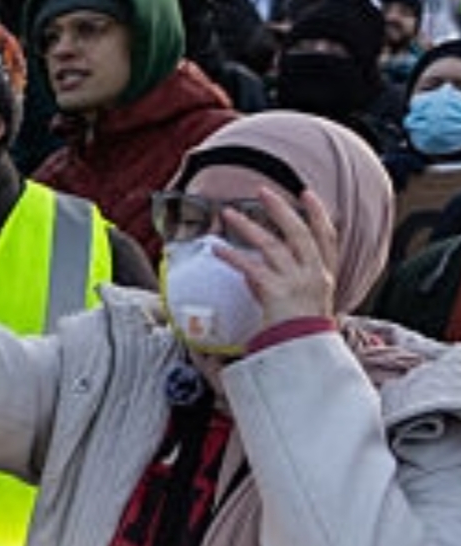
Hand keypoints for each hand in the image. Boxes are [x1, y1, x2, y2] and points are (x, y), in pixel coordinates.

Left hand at [218, 186, 339, 329]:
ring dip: (248, 227)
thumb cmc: (301, 331)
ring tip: (228, 214)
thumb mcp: (301, 301)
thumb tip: (252, 270)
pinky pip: (251, 269)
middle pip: (300, 234)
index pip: (328, 238)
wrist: (304, 354)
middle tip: (263, 191)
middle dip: (281, 210)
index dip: (319, 215)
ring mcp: (297, 283)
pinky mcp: (277, 293)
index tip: (307, 194)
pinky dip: (232, 257)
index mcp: (325, 275)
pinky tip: (217, 249)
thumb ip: (280, 281)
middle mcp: (314, 275)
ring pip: (272, 246)